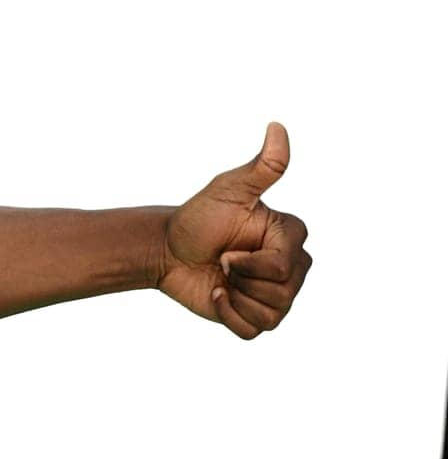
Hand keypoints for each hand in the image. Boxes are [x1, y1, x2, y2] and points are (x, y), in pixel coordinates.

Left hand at [157, 122, 312, 338]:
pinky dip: (228, 316)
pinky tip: (216, 295)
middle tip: (221, 261)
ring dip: (235, 298)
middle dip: (241, 279)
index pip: (284, 267)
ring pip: (271, 315)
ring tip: (220, 278)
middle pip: (282, 294)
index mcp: (290, 238)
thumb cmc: (197, 217)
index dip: (249, 264)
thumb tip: (278, 127)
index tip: (226, 249)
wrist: (166, 249)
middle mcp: (291, 267)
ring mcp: (275, 294)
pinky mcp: (257, 317)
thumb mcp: (227, 191)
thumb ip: (260, 167)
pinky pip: (253, 331)